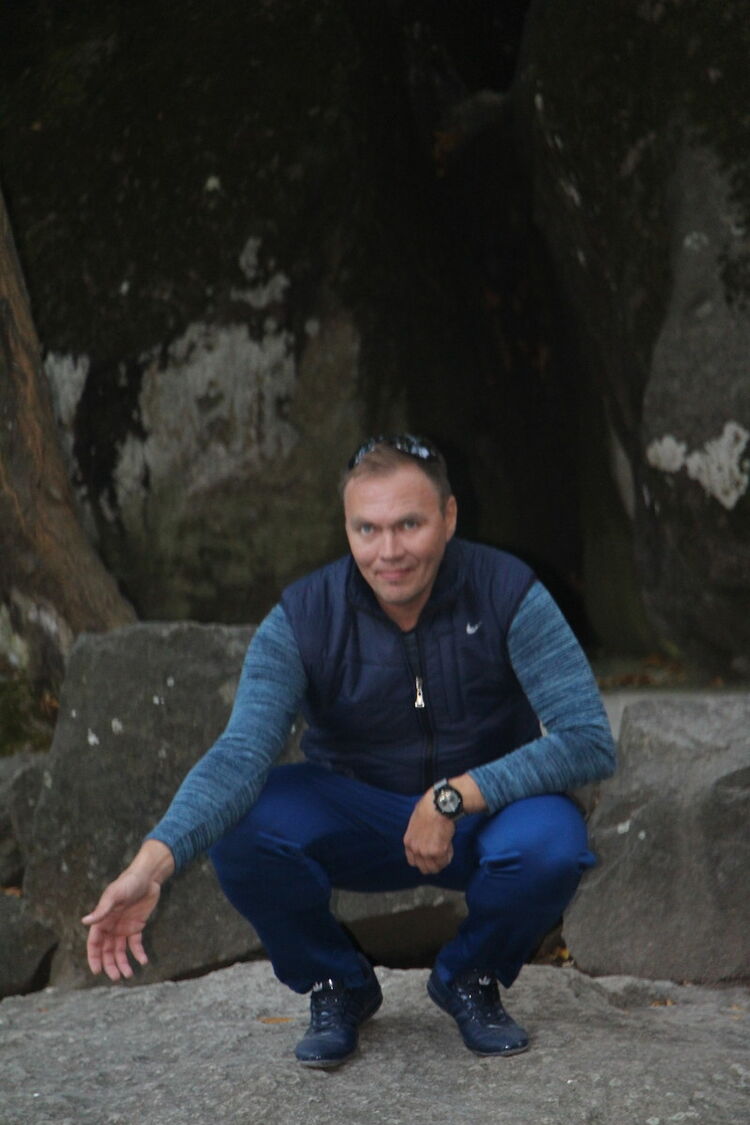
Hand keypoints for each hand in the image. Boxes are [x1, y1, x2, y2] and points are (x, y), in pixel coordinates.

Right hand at [81, 841, 173, 980]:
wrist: (148, 877)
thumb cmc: (128, 883)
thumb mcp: (114, 895)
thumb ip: (101, 910)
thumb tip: (84, 922)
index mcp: (102, 920)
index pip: (94, 943)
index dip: (94, 957)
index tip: (97, 971)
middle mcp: (111, 926)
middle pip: (107, 950)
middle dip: (110, 964)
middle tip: (116, 977)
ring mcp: (124, 927)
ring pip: (120, 950)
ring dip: (123, 963)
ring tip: (128, 975)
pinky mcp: (137, 926)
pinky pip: (135, 943)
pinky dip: (138, 953)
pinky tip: (143, 961)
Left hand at [403, 775, 487, 874]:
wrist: (437, 805)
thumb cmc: (429, 808)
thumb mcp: (416, 823)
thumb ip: (418, 836)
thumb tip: (425, 839)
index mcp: (408, 842)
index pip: (413, 862)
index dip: (423, 860)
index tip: (430, 856)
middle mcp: (415, 850)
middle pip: (424, 868)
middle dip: (433, 864)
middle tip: (440, 856)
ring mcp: (426, 852)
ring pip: (435, 868)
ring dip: (442, 861)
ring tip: (446, 850)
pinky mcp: (439, 851)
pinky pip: (445, 861)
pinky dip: (449, 855)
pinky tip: (450, 845)